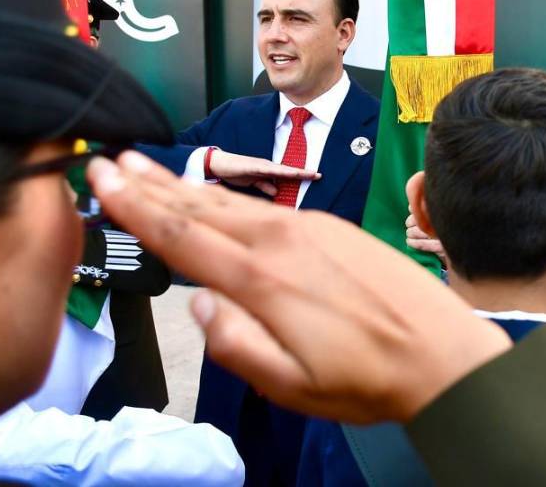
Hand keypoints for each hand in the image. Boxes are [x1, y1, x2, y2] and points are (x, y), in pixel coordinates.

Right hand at [88, 151, 510, 422]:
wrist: (444, 354)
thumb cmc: (369, 379)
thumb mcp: (290, 385)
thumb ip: (234, 344)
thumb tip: (198, 306)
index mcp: (262, 280)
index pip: (182, 236)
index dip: (136, 207)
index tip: (102, 180)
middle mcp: (283, 241)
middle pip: (201, 207)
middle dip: (152, 184)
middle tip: (112, 161)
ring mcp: (311, 227)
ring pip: (233, 200)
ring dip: (186, 184)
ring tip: (149, 166)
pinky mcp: (334, 226)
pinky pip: (266, 204)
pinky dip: (230, 196)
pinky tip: (217, 196)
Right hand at [207, 150, 319, 196]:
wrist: (221, 164)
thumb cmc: (238, 172)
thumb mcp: (255, 183)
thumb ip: (266, 186)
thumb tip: (277, 192)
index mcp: (269, 171)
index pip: (289, 174)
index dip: (302, 175)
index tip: (317, 177)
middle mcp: (268, 166)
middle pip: (289, 170)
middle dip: (304, 173)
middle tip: (319, 175)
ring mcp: (261, 165)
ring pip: (281, 169)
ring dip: (294, 172)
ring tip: (307, 174)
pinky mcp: (253, 166)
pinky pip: (267, 169)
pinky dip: (277, 171)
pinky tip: (285, 173)